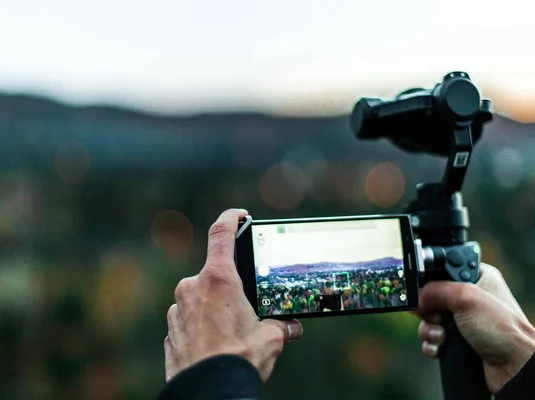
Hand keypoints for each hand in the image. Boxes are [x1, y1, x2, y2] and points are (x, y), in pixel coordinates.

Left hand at [164, 208, 302, 381]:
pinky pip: (190, 319)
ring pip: (202, 298)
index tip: (239, 214)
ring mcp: (178, 309)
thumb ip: (281, 326)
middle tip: (248, 307)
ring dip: (216, 308)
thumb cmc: (238, 360)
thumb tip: (291, 327)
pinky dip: (203, 325)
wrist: (207, 392)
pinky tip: (216, 345)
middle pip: (216, 274)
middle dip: (232, 287)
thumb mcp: (270, 339)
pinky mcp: (171, 330)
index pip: (221, 232)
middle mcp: (193, 287)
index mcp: (218, 279)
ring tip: (233, 334)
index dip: (231, 217)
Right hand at [415, 263, 534, 393]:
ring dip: (429, 330)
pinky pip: (434, 338)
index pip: (443, 271)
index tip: (426, 293)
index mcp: (477, 277)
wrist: (516, 367)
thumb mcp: (465, 298)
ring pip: (430, 319)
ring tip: (442, 336)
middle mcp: (470, 297)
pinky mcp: (460, 341)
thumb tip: (418, 298)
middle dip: (428, 311)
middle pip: (432, 297)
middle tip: (439, 317)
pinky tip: (441, 347)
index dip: (431, 282)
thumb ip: (435, 290)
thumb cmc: (502, 329)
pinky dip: (432, 344)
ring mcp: (465, 320)